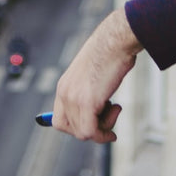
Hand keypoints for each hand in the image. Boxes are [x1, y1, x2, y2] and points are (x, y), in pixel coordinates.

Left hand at [50, 9, 141, 141]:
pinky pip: (90, 132)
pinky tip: (114, 128)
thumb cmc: (110, 53)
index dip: (76, 127)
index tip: (94, 125)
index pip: (59, 120)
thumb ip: (88, 90)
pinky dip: (103, 135)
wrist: (115, 40)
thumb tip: (97, 111)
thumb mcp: (92, 73)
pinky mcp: (87, 101)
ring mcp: (73, 98)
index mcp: (64, 86)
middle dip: (92, 128)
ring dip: (103, 128)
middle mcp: (64, 93)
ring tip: (116, 109)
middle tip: (109, 115)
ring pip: (82, 133)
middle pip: (70, 128)